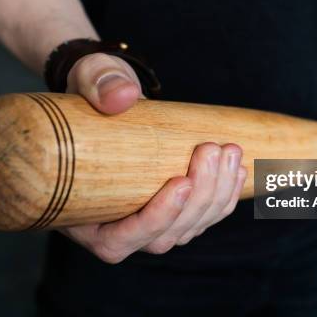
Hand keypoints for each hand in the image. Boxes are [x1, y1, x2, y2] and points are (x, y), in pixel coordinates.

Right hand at [61, 52, 246, 262]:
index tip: (181, 182)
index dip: (154, 220)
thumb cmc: (90, 88)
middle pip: (161, 238)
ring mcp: (143, 220)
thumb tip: (123, 95)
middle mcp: (111, 224)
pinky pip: (200, 218)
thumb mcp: (88, 76)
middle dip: (197, 199)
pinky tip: (237, 169)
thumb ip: (99, 84)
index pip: (116, 240)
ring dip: (216, 196)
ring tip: (230, 152)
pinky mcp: (169, 208)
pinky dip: (224, 198)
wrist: (106, 92)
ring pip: (187, 230)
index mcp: (79, 210)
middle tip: (212, 150)